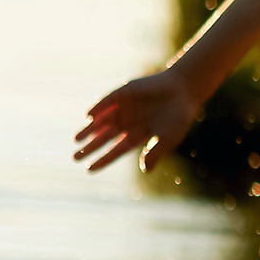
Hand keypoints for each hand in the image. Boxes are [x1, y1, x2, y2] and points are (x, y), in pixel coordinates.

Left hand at [74, 70, 202, 173]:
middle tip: (75, 158)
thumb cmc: (179, 115)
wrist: (184, 89)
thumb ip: (156, 152)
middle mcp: (129, 122)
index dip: (103, 159)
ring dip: (89, 130)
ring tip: (77, 139)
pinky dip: (98, 108)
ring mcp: (126, 107)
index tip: (89, 169)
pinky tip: (90, 117)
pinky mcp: (125, 92)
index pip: (117, 149)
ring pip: (102, 120)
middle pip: (105, 137)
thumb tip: (146, 170)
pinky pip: (108, 101)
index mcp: (139, 135)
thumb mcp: (169, 137)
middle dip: (90, 147)